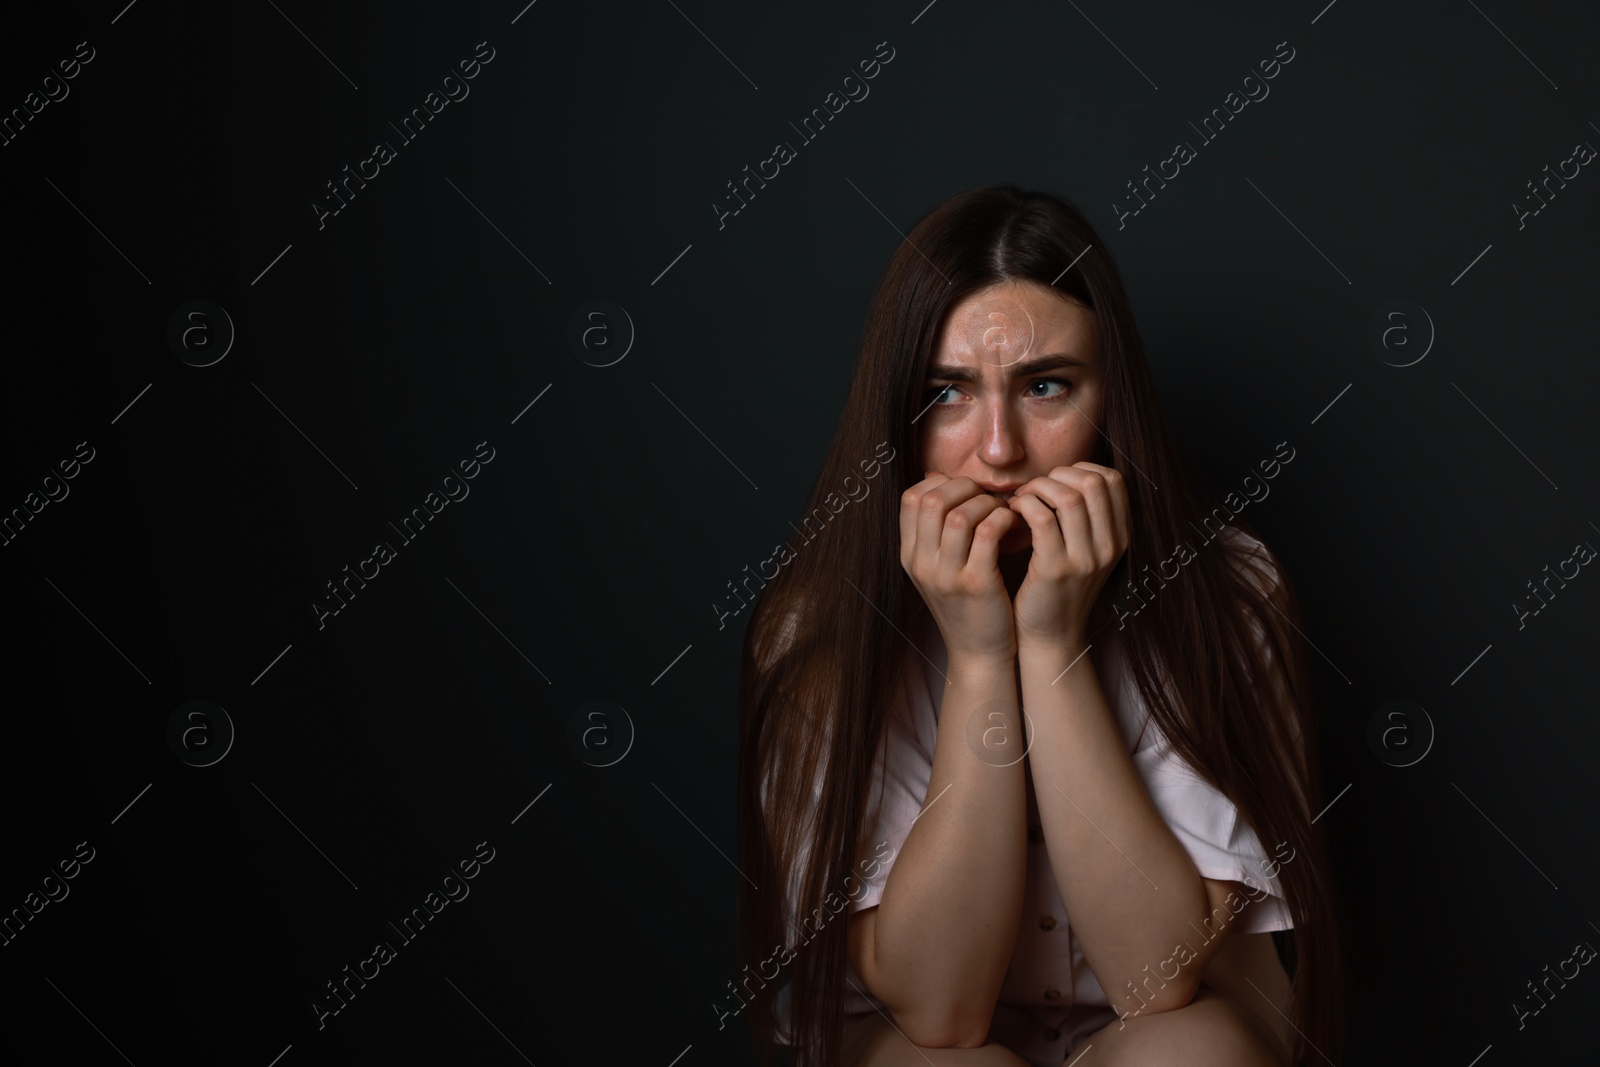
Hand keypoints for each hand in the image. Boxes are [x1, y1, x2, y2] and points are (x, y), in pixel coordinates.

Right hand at [899, 471, 1023, 660]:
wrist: (978, 652)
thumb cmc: (966, 603)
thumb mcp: (938, 568)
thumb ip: (936, 529)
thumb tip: (936, 477)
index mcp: (910, 556)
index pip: (910, 499)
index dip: (939, 483)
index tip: (964, 490)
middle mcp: (922, 564)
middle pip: (931, 501)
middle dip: (964, 487)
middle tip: (986, 496)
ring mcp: (946, 576)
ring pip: (959, 515)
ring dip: (986, 504)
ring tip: (1001, 511)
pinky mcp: (976, 584)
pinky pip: (988, 534)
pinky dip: (1003, 520)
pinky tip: (1013, 525)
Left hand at [1004, 462, 1129, 650]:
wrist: (1050, 636)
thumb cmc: (1059, 588)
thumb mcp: (1085, 552)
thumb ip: (1084, 518)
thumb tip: (1066, 475)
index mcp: (1119, 538)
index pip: (1113, 480)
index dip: (1080, 469)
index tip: (1056, 480)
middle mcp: (1109, 547)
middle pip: (1093, 483)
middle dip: (1057, 475)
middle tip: (1035, 489)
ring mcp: (1086, 559)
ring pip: (1068, 497)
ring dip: (1037, 488)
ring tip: (1022, 500)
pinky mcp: (1056, 569)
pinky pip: (1042, 518)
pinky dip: (1024, 506)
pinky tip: (1013, 514)